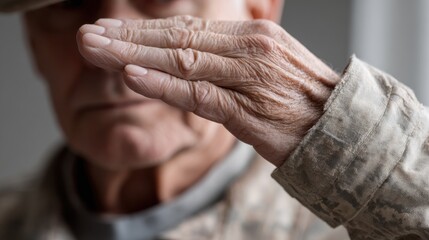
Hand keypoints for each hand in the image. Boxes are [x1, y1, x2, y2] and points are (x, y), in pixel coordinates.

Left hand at [77, 15, 339, 166]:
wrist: (344, 129)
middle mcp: (248, 49)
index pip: (186, 27)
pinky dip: (164, 86)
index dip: (144, 28)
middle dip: (128, 36)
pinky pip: (199, 95)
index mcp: (250, 36)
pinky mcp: (249, 112)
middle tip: (89, 34)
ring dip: (133, 55)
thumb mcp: (267, 64)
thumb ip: (229, 57)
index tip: (111, 28)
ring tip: (97, 50)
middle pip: (176, 39)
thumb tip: (192, 53)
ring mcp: (248, 79)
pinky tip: (133, 77)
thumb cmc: (301, 99)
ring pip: (181, 62)